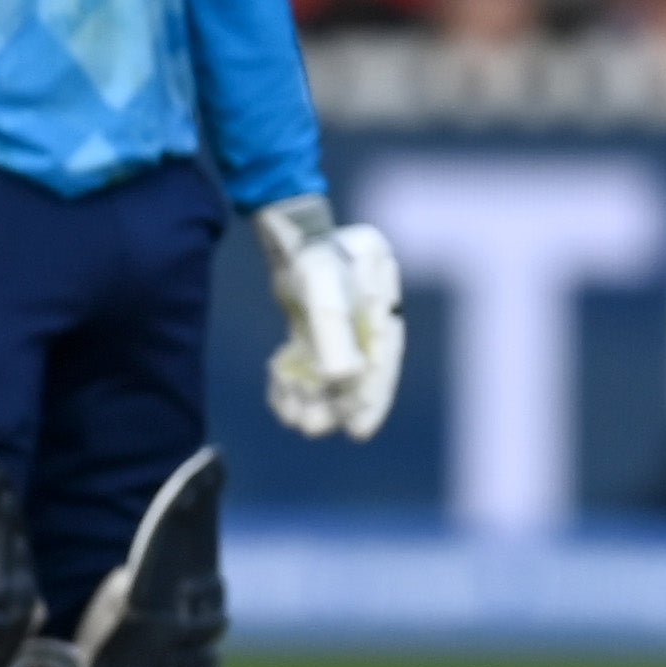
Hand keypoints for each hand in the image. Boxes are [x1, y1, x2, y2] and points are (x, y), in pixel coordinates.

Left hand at [258, 201, 403, 441]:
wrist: (288, 235)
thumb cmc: (312, 253)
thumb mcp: (323, 289)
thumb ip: (335, 332)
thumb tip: (343, 381)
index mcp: (386, 308)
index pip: (382, 363)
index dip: (372, 400)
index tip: (359, 431)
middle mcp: (369, 323)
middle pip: (357, 377)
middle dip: (334, 404)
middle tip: (312, 425)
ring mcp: (343, 330)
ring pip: (330, 379)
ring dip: (311, 397)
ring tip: (289, 407)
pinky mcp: (317, 334)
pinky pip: (310, 369)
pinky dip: (294, 382)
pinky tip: (278, 384)